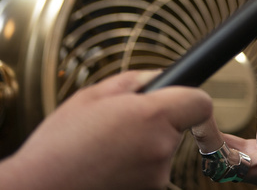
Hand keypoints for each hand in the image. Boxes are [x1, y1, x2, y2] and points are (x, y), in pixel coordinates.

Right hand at [0, 71, 211, 189]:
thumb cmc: (57, 147)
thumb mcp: (90, 97)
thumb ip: (132, 82)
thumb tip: (157, 78)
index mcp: (152, 116)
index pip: (200, 103)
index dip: (193, 99)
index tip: (188, 104)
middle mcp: (160, 149)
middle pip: (176, 129)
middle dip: (154, 124)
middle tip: (116, 127)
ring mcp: (155, 178)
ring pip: (159, 154)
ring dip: (141, 150)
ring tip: (102, 152)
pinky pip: (147, 175)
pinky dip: (132, 171)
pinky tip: (104, 168)